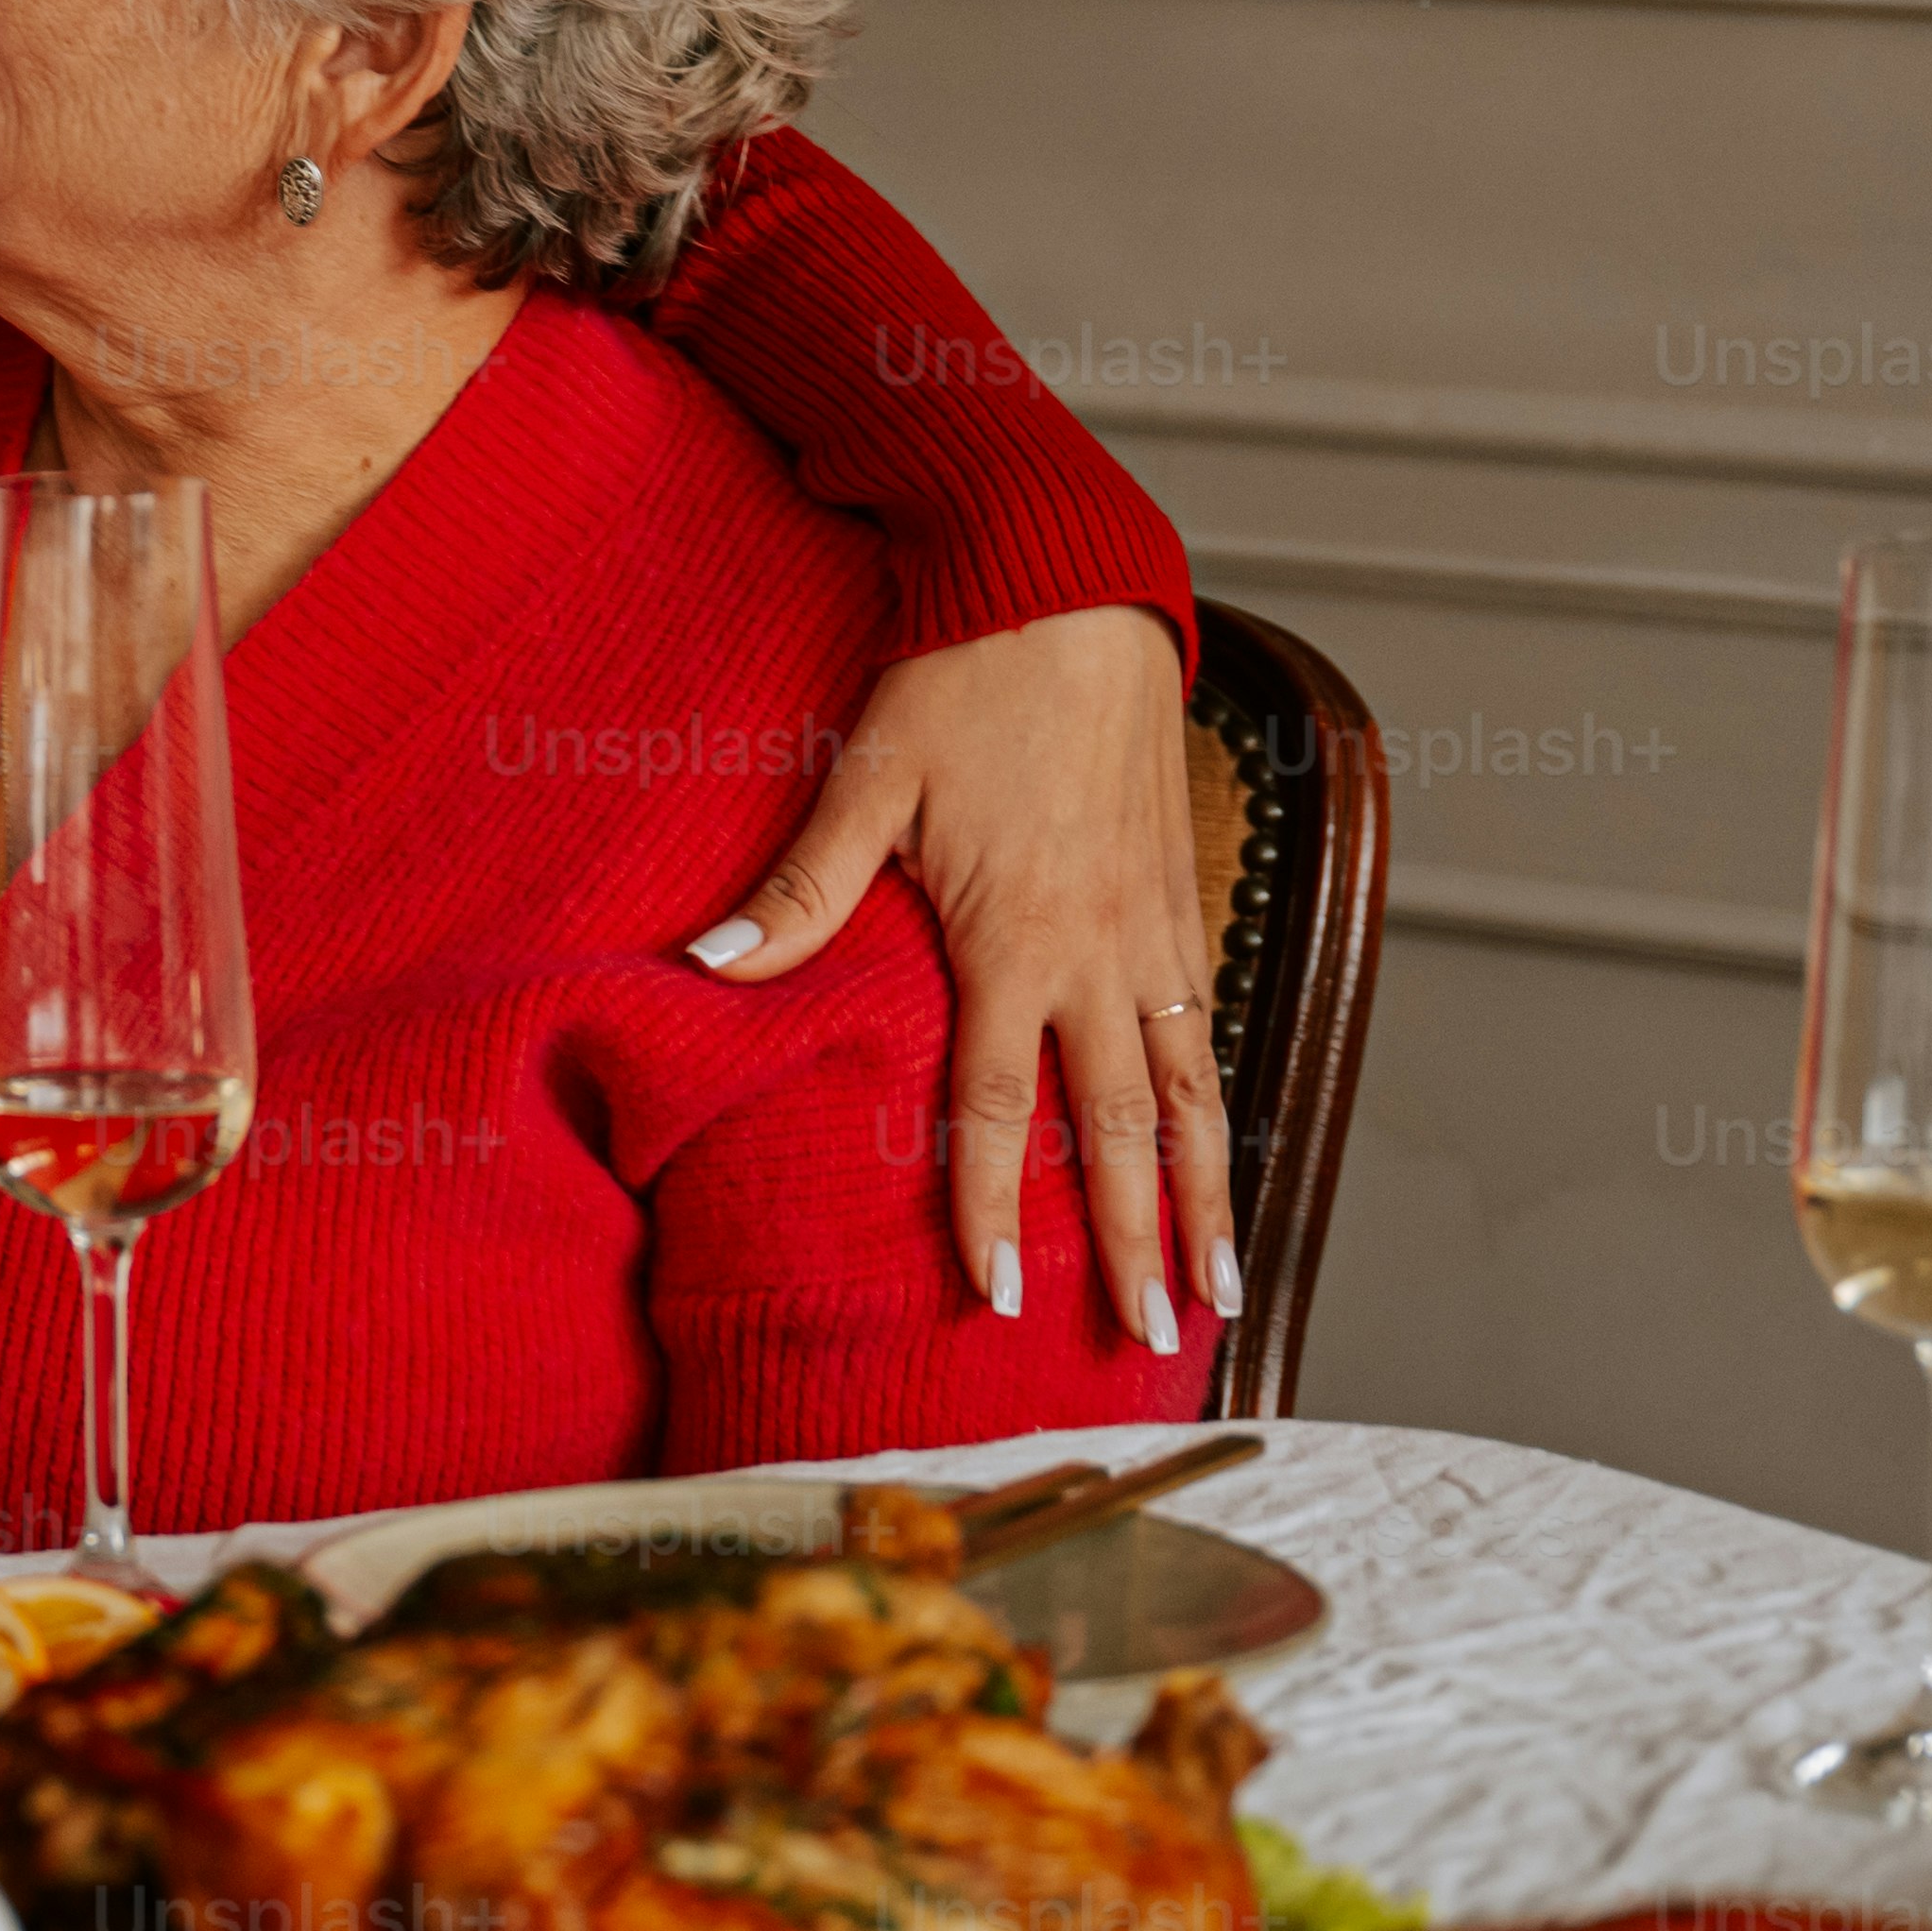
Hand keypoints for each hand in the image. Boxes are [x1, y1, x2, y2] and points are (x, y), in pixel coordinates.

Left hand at [696, 601, 1223, 1351]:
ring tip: (1223, 1285)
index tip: (995, 1298)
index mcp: (1015, 937)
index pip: (1002, 1105)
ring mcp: (1154, 925)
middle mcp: (1099, 950)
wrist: (1070, 588)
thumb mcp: (870, 778)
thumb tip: (708, 963)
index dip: (997, 1208)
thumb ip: (801, 890)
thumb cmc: (962, 678)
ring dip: (1209, 1192)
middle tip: (1154, 1343)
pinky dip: (1220, 1102)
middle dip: (1140, 1242)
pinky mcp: (1180, 894)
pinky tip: (1222, 1151)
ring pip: (1192, 1088)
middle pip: (1124, 1126)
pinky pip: (1207, 1023)